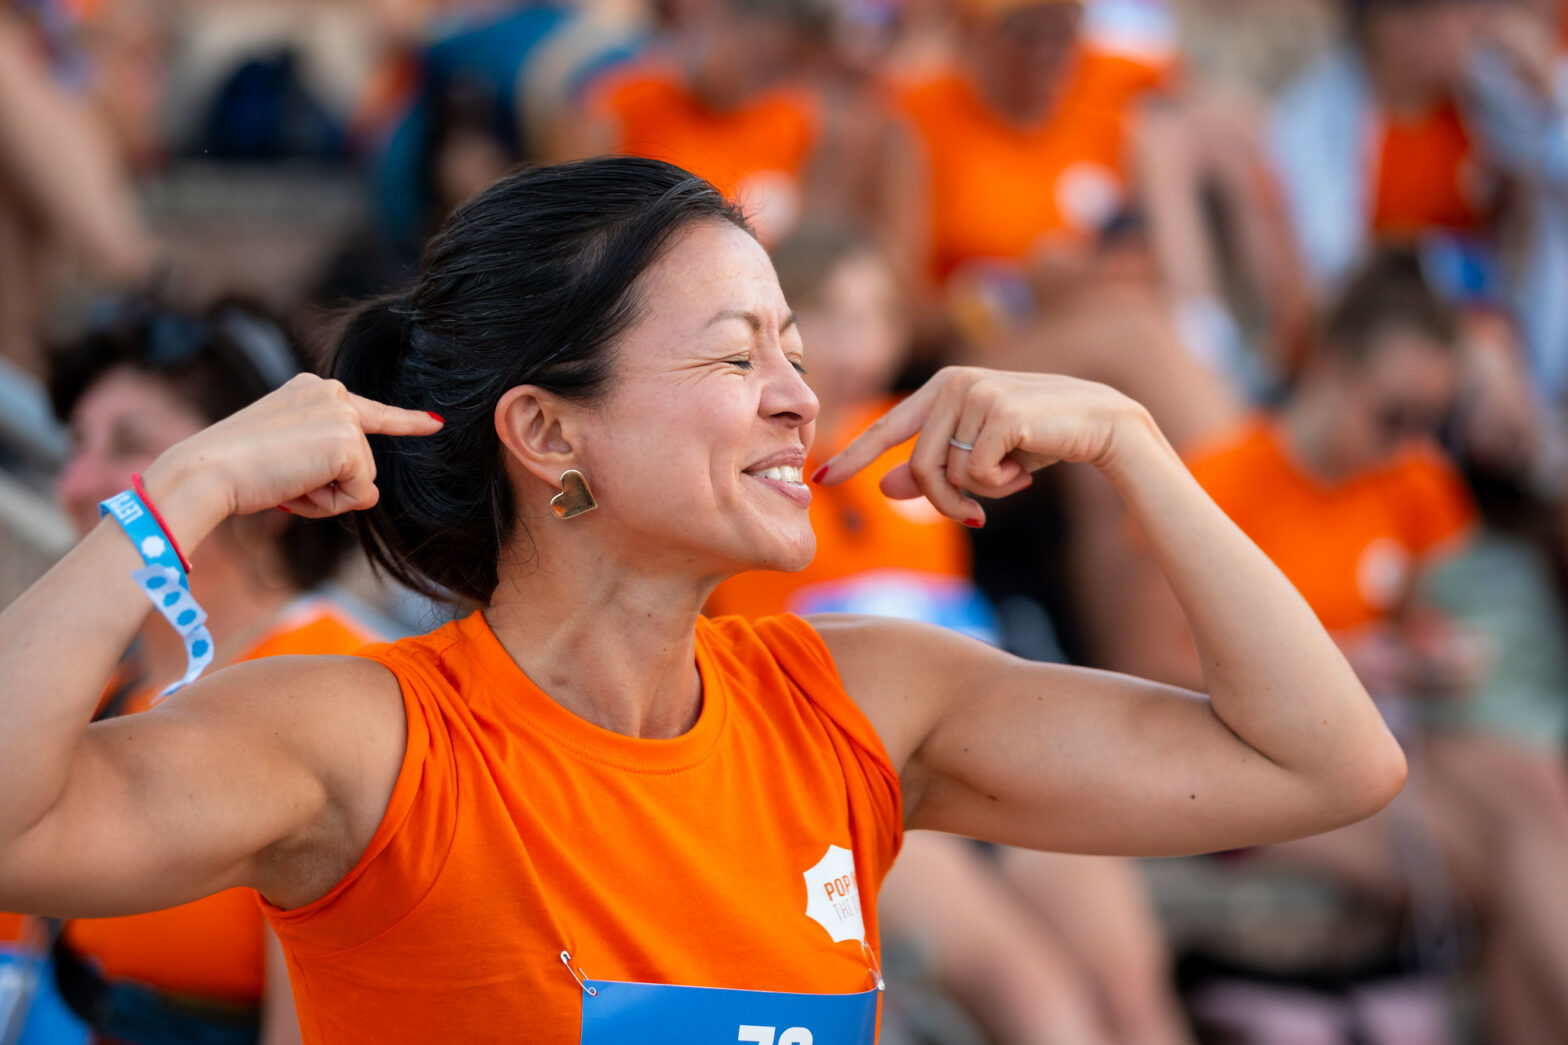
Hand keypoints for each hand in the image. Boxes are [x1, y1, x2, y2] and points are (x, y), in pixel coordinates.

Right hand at [142, 375, 441, 535]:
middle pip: (361, 460)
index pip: (370, 410)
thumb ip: (332, 468)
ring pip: (361, 481)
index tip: (435, 422)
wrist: (208, 471)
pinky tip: (296, 487)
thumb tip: (372, 495)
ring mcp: (343, 414)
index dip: (406, 421)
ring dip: (325, 496)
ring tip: (284, 480)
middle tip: (282, 476)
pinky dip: (328, 504)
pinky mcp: (348, 442)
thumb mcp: (289, 459)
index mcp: (313, 390)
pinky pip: (358, 494)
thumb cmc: (237, 470)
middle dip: (328, 485)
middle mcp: (332, 392)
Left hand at [815, 367, 1148, 524]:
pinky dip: (999, 486)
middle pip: (919, 467)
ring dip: (977, 495)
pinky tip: (1026, 468)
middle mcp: (953, 383)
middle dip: (945, 504)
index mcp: (943, 387)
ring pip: (946, 474)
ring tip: (1010, 482)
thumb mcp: (982, 455)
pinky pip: (976, 475)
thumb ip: (935, 467)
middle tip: (977, 516)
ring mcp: (974, 394)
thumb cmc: (1040, 438)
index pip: (888, 427)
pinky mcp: (998, 412)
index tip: (821, 479)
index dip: (854, 456)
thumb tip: (886, 488)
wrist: (1102, 424)